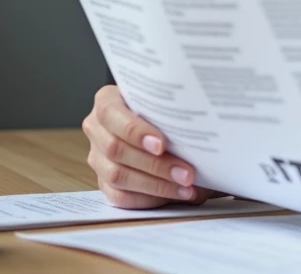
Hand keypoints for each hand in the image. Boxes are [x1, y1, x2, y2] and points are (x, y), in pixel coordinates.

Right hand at [82, 85, 214, 207]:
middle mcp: (97, 129)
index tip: (162, 144)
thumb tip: (203, 129)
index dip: (134, 130)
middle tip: (186, 173)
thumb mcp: (166, 104)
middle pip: (115, 149)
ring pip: (118, 176)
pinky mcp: (104, 183)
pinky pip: (120, 197)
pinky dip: (149, 199)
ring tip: (186, 187)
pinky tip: (174, 195)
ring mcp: (97, 158)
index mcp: (106, 101)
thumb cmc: (165, 111)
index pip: (110, 113)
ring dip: (156, 185)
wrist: (161, 124)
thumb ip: (172, 112)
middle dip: (155, 164)